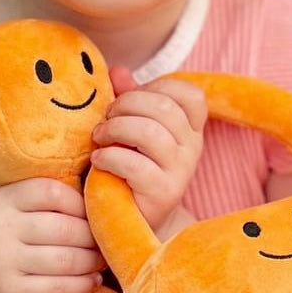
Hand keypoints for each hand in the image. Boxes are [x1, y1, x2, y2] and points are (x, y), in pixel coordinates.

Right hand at [0, 178, 104, 292]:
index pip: (53, 192)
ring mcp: (0, 261)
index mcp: (5, 198)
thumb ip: (62, 195)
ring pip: (65, 260)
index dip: (82, 204)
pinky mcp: (9, 292)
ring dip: (92, 262)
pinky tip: (93, 281)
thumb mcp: (33, 209)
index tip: (94, 216)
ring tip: (102, 262)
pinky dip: (83, 285)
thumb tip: (110, 181)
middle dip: (93, 238)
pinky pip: (59, 287)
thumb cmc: (29, 237)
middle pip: (63, 228)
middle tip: (108, 244)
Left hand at [90, 67, 206, 235]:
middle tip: (106, 119)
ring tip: (100, 138)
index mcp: (190, 129)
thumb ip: (128, 98)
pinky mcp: (162, 193)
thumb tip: (117, 70)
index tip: (132, 98)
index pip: (190, 94)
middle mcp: (192, 148)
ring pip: (150, 132)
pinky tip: (99, 160)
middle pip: (164, 107)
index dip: (158, 87)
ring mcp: (180, 171)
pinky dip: (109, 156)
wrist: (133, 221)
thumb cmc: (129, 170)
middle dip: (126, 105)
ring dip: (115, 129)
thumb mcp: (130, 130)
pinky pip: (135, 164)